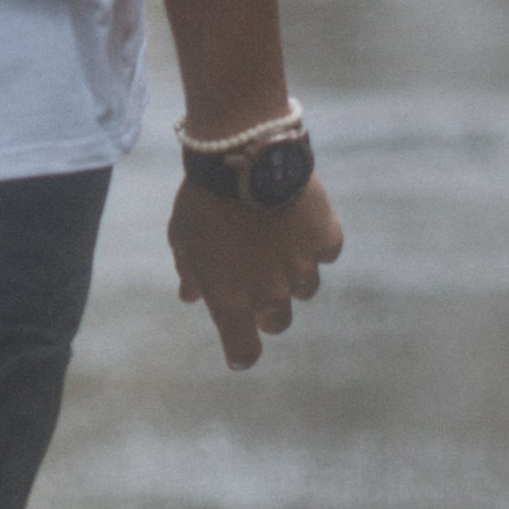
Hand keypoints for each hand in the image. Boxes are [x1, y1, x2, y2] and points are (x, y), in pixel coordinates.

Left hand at [167, 171, 342, 370]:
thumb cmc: (201, 200)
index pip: (244, 351)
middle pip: (277, 321)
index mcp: (231, 301)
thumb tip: (190, 296)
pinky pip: (324, 251)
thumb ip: (191, 273)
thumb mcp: (183, 239)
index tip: (240, 348)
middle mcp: (270, 293)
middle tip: (255, 280)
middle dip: (267, 308)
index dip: (242, 351)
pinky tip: (297, 219)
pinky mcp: (326, 239)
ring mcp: (302, 268)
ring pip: (305, 288)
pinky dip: (314, 241)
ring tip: (273, 239)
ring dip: (291, 273)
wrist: (239, 157)